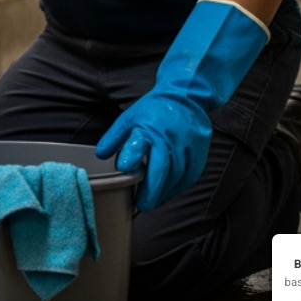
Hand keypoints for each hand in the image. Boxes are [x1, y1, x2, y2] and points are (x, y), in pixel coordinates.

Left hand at [95, 92, 211, 211]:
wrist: (186, 95)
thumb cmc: (154, 110)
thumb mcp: (130, 118)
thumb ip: (115, 137)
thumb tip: (101, 155)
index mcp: (148, 126)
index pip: (139, 142)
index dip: (130, 156)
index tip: (123, 170)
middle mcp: (169, 136)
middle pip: (162, 167)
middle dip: (152, 189)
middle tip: (142, 204)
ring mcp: (187, 144)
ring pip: (177, 175)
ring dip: (164, 192)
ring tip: (153, 202)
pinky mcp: (199, 151)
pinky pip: (190, 175)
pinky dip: (178, 187)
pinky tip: (168, 194)